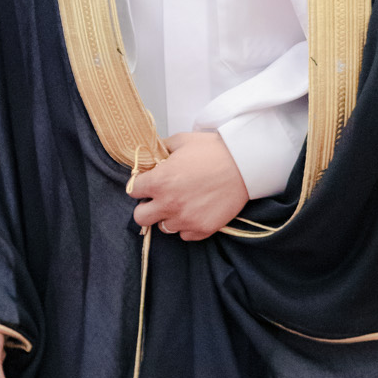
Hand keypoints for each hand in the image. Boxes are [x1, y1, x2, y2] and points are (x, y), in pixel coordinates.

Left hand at [129, 130, 249, 241]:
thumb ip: (162, 148)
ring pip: (164, 227)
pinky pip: (185, 235)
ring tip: (181, 204)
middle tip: (158, 199)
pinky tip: (195, 212)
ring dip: (168, 217)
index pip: (133, 190)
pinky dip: (187, 226)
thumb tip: (152, 152)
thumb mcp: (182, 141)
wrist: (245, 164)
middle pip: (140, 217)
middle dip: (146, 207)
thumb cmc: (214, 150)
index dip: (140, 185)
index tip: (148, 183)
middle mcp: (168, 204)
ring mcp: (185, 219)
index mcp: (159, 181)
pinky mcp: (202, 229)